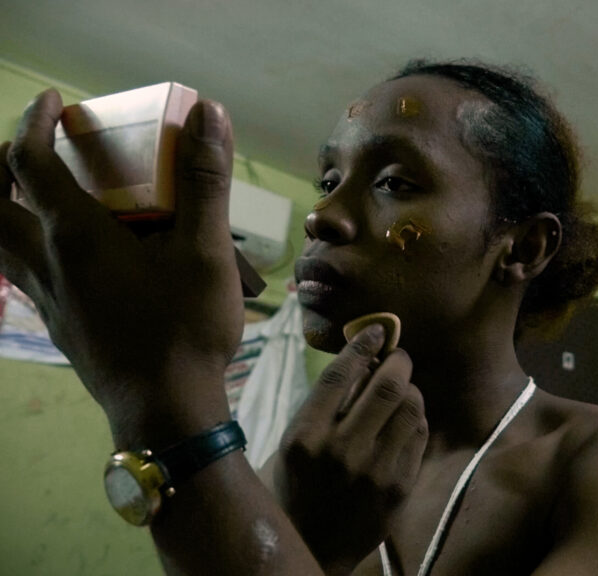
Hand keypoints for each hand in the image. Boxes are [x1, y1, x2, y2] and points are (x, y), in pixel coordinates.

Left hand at [0, 90, 241, 446]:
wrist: (165, 412)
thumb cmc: (185, 330)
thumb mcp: (207, 252)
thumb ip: (204, 182)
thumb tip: (207, 112)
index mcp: (74, 236)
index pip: (28, 161)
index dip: (33, 121)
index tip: (54, 101)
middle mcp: (45, 263)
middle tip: (32, 146)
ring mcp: (46, 298)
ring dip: (3, 205)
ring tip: (37, 192)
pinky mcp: (58, 324)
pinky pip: (19, 272)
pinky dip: (26, 245)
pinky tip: (68, 253)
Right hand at [277, 325, 427, 571]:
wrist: (312, 548)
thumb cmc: (294, 488)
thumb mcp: (289, 445)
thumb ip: (320, 406)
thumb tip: (360, 361)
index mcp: (304, 437)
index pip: (339, 375)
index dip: (362, 345)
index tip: (376, 331)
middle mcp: (341, 451)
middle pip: (387, 385)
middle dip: (398, 361)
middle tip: (398, 357)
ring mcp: (374, 471)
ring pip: (411, 406)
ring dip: (411, 388)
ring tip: (403, 388)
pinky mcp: (399, 487)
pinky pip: (420, 434)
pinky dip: (417, 417)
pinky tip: (406, 418)